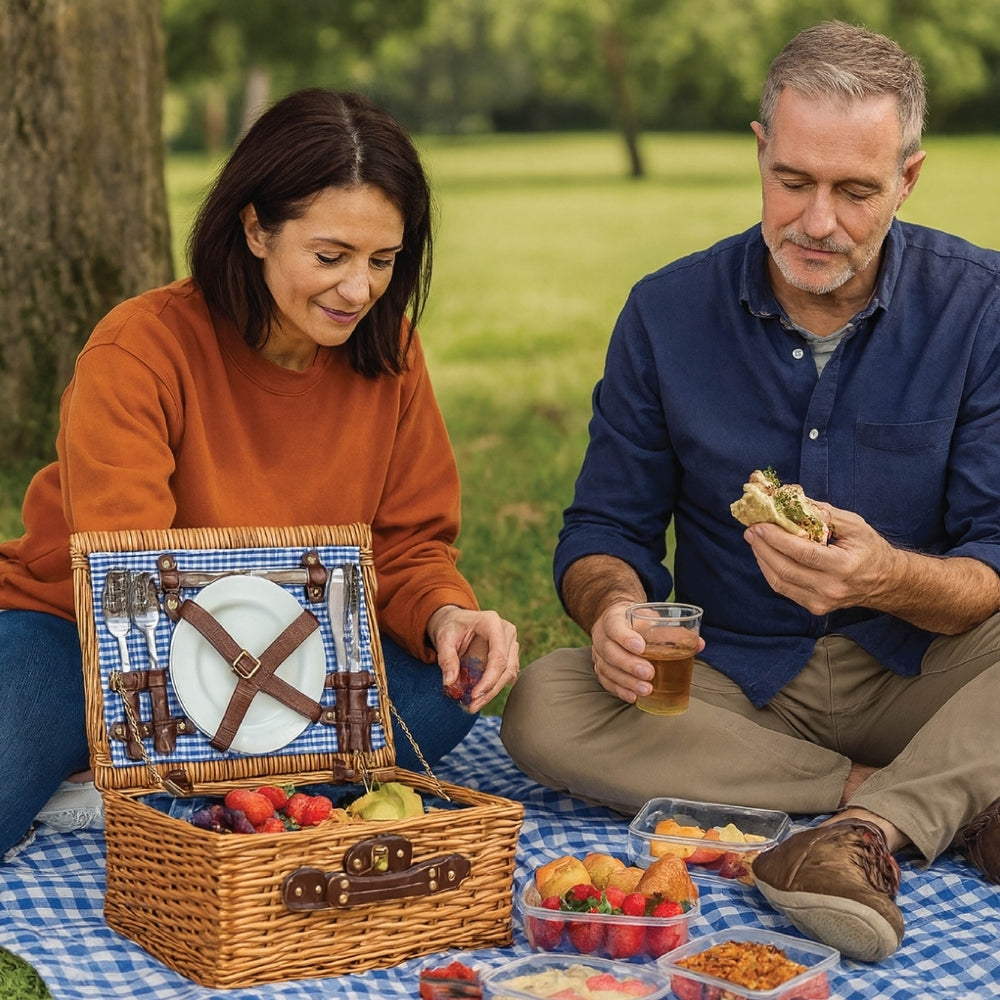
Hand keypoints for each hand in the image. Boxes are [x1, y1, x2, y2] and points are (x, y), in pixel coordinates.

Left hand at [426, 606, 519, 712]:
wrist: (453, 621)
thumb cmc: (449, 627)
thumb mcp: (443, 639)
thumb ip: (446, 658)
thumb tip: (449, 683)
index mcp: (492, 622)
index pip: (498, 655)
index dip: (489, 678)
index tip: (474, 695)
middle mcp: (506, 631)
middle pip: (507, 666)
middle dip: (490, 690)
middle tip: (472, 706)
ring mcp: (510, 643)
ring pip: (509, 673)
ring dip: (492, 692)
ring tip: (473, 705)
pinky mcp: (509, 655)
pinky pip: (505, 675)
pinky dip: (492, 688)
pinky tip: (478, 698)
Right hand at [591, 599, 705, 703]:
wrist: (617, 620)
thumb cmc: (638, 621)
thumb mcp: (651, 618)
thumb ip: (673, 630)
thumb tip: (698, 643)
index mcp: (613, 618)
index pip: (615, 627)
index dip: (626, 638)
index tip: (641, 647)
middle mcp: (601, 636)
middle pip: (610, 652)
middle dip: (629, 665)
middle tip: (649, 673)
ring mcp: (598, 653)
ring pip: (606, 669)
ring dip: (626, 681)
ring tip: (646, 690)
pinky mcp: (600, 667)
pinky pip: (605, 681)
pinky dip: (619, 690)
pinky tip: (633, 697)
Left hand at [743, 504, 894, 614]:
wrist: (887, 582)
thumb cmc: (871, 549)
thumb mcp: (854, 525)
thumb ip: (824, 513)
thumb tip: (792, 500)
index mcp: (844, 566)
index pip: (803, 553)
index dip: (777, 539)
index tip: (760, 524)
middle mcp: (831, 588)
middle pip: (785, 569)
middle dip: (763, 547)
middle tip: (750, 529)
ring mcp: (821, 602)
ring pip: (780, 582)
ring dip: (762, 559)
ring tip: (754, 540)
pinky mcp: (814, 608)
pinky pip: (784, 589)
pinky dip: (770, 571)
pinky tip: (765, 555)